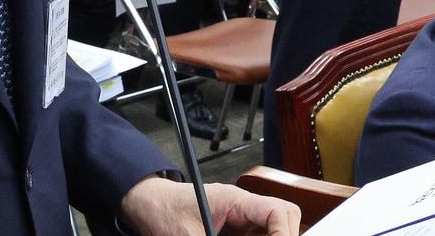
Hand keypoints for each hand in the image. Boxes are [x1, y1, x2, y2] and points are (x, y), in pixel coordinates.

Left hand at [120, 177, 299, 234]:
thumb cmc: (164, 212)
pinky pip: (258, 235)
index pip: (276, 210)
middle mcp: (242, 208)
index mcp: (234, 201)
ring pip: (272, 229)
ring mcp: (241, 221)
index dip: (284, 233)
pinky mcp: (235, 232)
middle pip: (283, 217)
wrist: (149, 206)